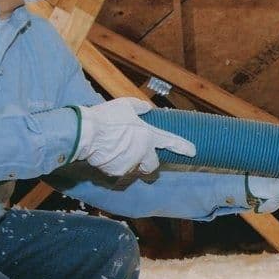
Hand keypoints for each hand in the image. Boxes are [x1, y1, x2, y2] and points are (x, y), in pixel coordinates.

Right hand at [72, 98, 195, 176]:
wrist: (86, 133)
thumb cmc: (106, 117)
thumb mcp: (124, 105)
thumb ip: (139, 107)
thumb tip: (147, 108)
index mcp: (148, 135)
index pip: (170, 141)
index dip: (182, 147)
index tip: (192, 151)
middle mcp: (143, 152)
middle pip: (152, 165)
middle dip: (148, 163)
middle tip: (136, 154)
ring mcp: (130, 164)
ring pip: (134, 169)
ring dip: (129, 163)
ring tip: (114, 150)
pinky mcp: (117, 173)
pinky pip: (119, 172)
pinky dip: (115, 166)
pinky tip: (106, 155)